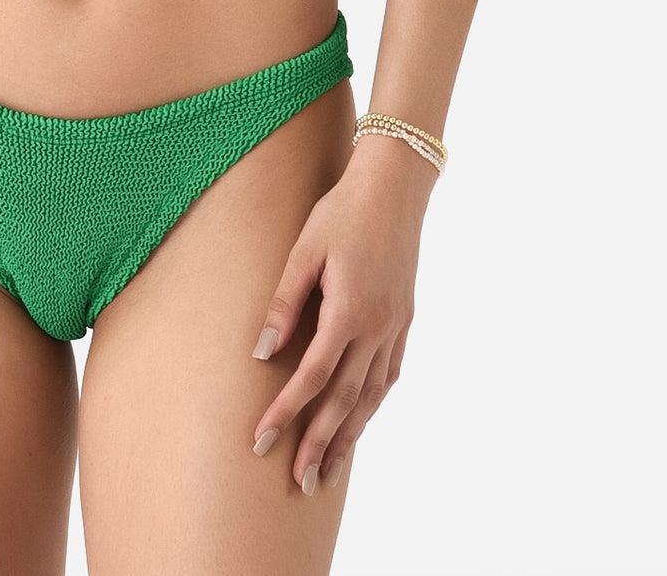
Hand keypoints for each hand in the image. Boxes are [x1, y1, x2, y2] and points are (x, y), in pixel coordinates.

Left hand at [248, 147, 432, 493]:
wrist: (395, 186)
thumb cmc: (342, 211)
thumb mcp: (304, 250)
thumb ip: (283, 303)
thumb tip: (262, 353)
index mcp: (349, 311)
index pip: (313, 376)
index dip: (286, 412)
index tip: (261, 441)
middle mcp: (377, 328)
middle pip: (346, 400)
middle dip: (320, 443)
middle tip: (299, 480)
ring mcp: (396, 326)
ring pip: (372, 396)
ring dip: (349, 436)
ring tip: (328, 470)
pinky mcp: (405, 320)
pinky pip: (389, 375)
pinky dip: (373, 404)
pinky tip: (361, 420)